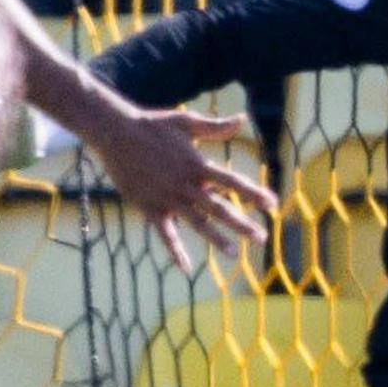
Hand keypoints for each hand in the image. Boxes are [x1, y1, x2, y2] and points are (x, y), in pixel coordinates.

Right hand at [82, 97, 274, 272]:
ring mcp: (167, 198)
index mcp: (197, 165)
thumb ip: (216, 127)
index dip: (253, 193)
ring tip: (235, 253)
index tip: (273, 204)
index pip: (232, 182)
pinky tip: (185, 268)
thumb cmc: (152, 125)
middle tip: (262, 238)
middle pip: (219, 208)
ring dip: (217, 239)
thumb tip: (243, 119)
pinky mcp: (149, 208)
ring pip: (197, 222)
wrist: (114, 134)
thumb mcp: (186, 123)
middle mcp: (185, 185)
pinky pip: (165, 234)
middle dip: (242, 224)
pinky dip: (174, 251)